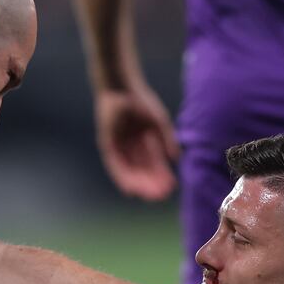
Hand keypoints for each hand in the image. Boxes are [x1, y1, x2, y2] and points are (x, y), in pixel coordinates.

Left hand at [94, 85, 179, 200]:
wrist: (122, 86)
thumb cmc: (141, 100)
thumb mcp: (159, 123)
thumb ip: (167, 140)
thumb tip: (176, 159)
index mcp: (143, 141)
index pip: (153, 164)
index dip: (161, 176)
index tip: (171, 188)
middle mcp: (130, 147)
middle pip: (142, 170)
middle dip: (151, 184)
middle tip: (161, 197)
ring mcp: (118, 146)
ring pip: (129, 171)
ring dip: (139, 184)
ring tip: (148, 195)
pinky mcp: (107, 145)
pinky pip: (115, 166)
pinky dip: (122, 177)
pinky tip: (130, 188)